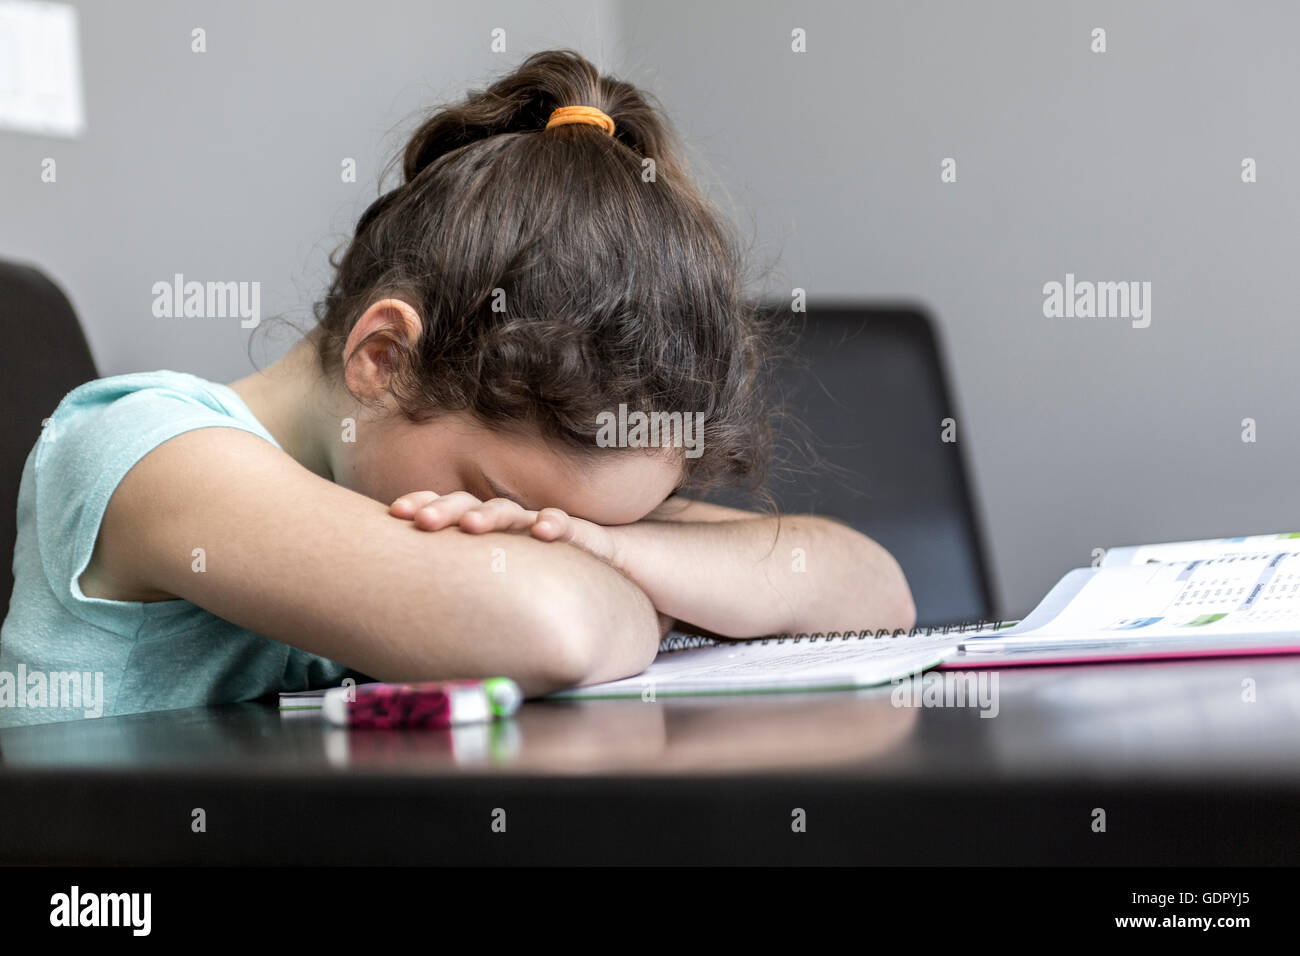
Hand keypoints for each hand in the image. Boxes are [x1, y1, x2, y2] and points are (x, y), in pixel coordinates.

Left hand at [388, 491, 620, 567]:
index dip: (422, 504)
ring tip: (471, 526)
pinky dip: (554, 524)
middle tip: (422, 522)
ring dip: (490, 516)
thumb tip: (406, 619)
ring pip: (510, 513)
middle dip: (445, 510)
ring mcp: (537, 525)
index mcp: (479, 528)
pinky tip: (542, 532)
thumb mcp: (489, 583)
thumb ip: (456, 589)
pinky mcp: (576, 535)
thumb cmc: (531, 578)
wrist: (596, 569)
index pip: (446, 509)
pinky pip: (565, 525)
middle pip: (470, 506)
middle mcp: (505, 521)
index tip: (395, 513)